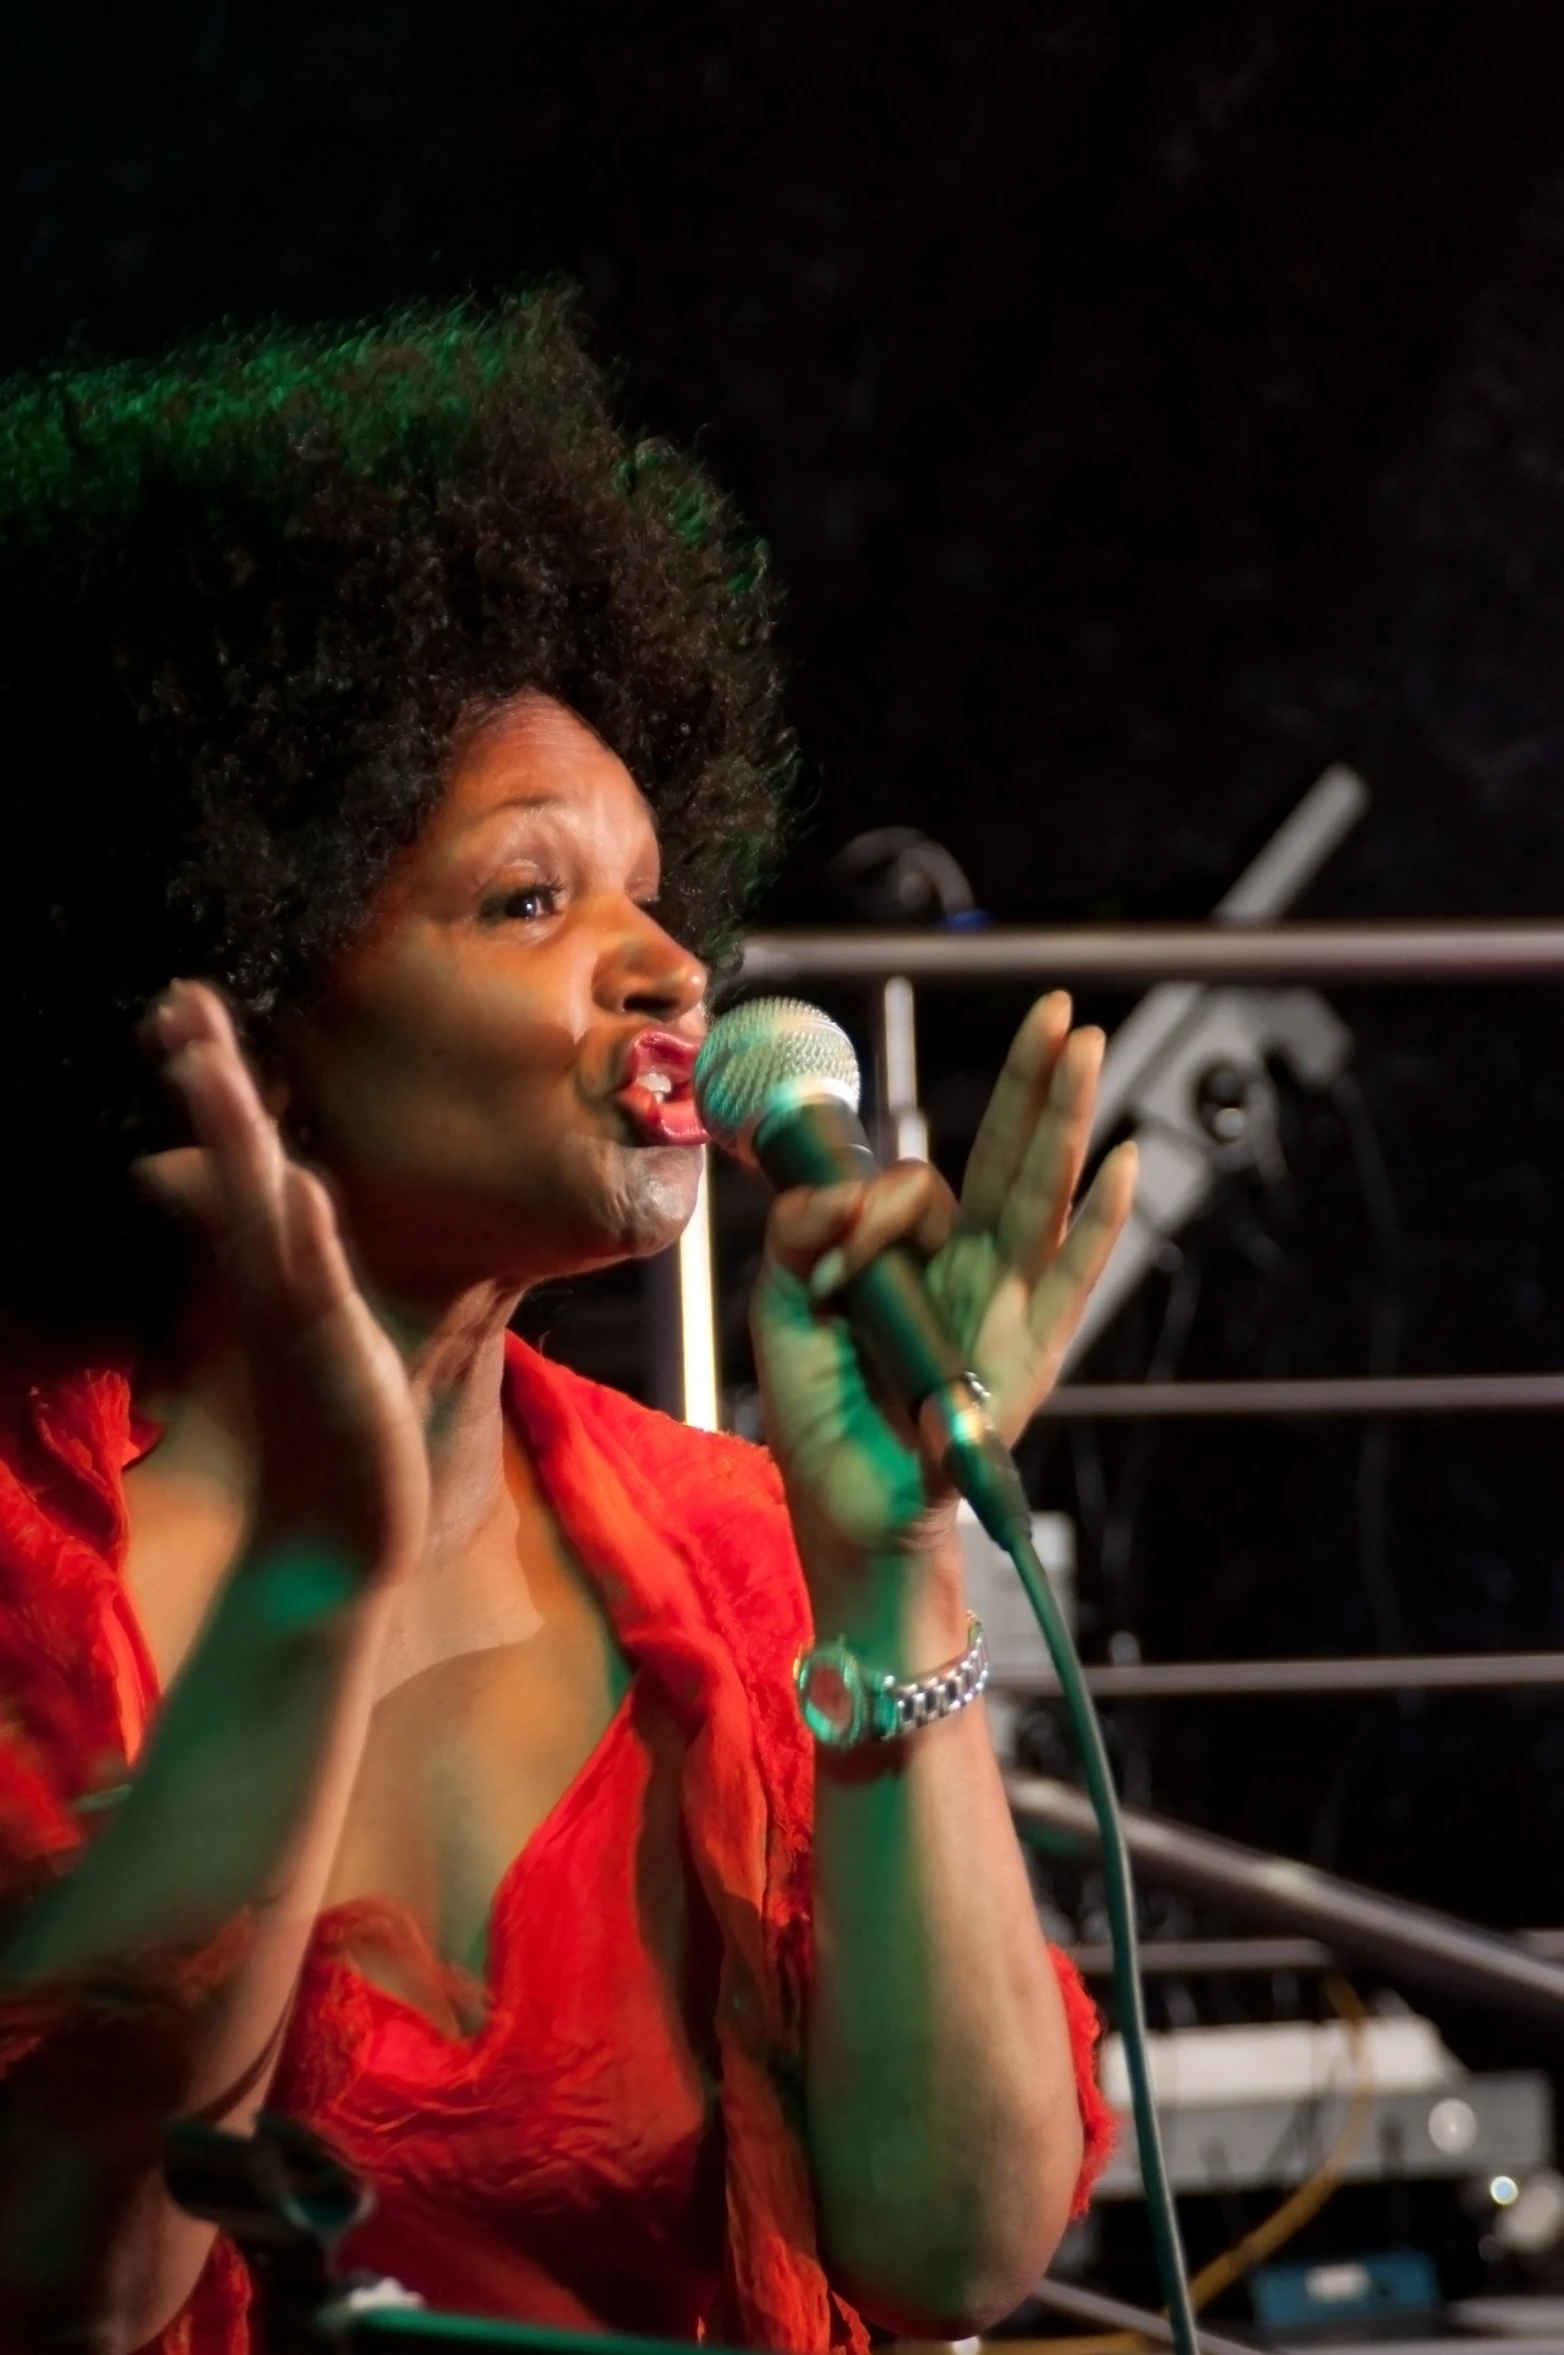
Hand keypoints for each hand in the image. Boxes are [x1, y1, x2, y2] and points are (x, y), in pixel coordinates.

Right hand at [135, 981, 428, 1599]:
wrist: (335, 1538)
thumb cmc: (333, 1429)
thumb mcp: (315, 1327)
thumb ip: (297, 1261)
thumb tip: (288, 1195)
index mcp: (272, 1266)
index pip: (240, 1157)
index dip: (214, 1086)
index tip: (181, 1006)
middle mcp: (273, 1280)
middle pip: (236, 1164)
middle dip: (211, 1082)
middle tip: (176, 1001)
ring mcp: (296, 1315)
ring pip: (262, 1210)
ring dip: (238, 1136)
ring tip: (209, 1061)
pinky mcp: (332, 1358)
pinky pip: (317, 1290)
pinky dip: (308, 1239)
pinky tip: (300, 1188)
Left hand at [751, 993, 1134, 1583]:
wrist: (848, 1514)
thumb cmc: (823, 1415)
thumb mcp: (785, 1305)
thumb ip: (802, 1233)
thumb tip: (841, 1194)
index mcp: (916, 1257)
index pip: (912, 1186)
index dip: (869, 1204)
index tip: (828, 1260)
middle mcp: (971, 1272)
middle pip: (1006, 1158)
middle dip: (1032, 1081)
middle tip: (1057, 1007)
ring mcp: (1007, 1311)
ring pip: (1038, 1197)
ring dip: (1063, 1118)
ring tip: (1086, 1045)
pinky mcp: (1026, 1359)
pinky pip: (1069, 1284)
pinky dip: (1097, 1228)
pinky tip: (1122, 1166)